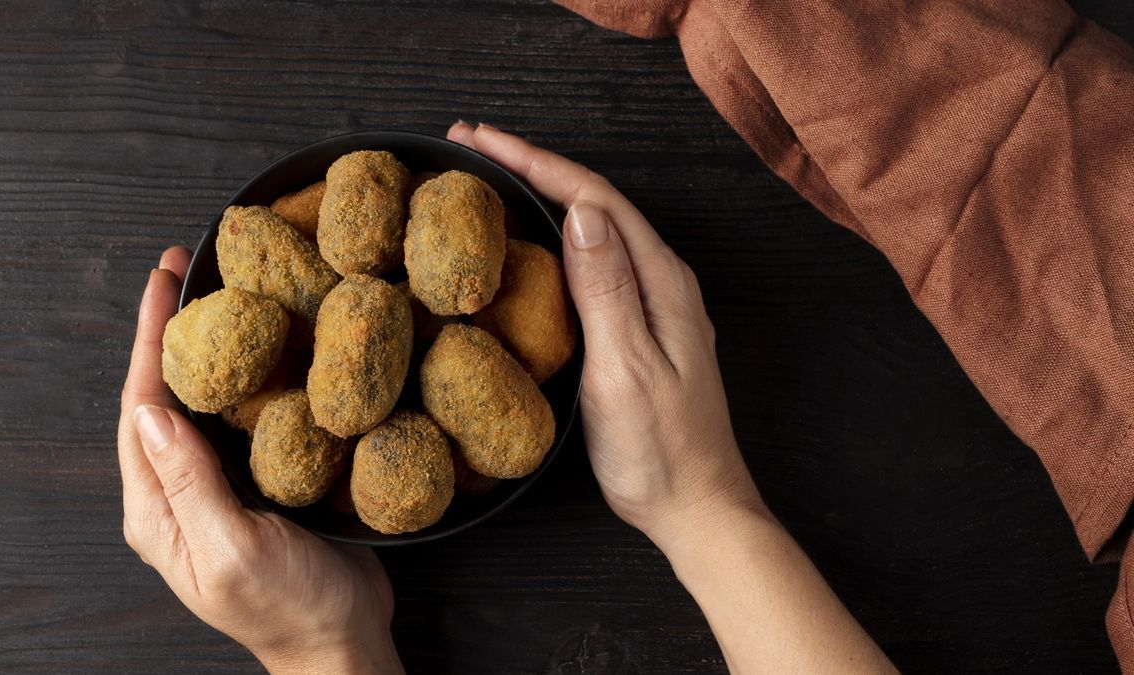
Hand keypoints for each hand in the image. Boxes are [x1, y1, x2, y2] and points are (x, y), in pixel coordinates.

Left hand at [117, 247, 402, 674]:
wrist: (341, 640)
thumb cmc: (289, 608)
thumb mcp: (235, 549)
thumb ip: (191, 484)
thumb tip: (154, 412)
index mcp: (159, 511)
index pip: (141, 409)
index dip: (150, 341)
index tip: (162, 283)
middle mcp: (179, 494)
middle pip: (164, 397)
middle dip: (171, 331)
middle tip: (188, 269)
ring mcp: (217, 489)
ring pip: (204, 403)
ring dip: (210, 348)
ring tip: (224, 293)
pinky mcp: (257, 484)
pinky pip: (243, 420)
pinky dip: (250, 376)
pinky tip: (270, 348)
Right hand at [446, 122, 763, 540]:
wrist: (695, 506)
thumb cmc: (661, 449)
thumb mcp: (627, 369)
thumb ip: (607, 291)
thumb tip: (581, 214)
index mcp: (661, 281)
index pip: (592, 198)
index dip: (534, 162)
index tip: (480, 141)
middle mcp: (660, 280)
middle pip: (591, 202)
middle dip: (531, 166)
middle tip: (469, 146)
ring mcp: (651, 302)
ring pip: (591, 228)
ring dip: (540, 195)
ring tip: (487, 177)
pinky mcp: (636, 325)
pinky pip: (592, 262)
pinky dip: (552, 238)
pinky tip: (527, 240)